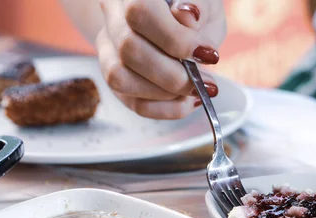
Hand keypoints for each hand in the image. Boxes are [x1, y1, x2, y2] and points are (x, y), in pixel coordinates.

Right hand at [96, 0, 225, 118]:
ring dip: (165, 94)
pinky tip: (186, 102)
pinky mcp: (115, 78)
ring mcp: (108, 49)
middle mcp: (112, 16)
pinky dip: (165, 109)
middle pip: (128, 49)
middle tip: (205, 81)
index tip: (207, 54)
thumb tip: (188, 15)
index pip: (140, 11)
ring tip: (196, 90)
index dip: (175, 39)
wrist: (176, 24)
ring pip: (120, 78)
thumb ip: (201, 7)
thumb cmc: (195, 13)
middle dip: (174, 75)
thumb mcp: (207, 4)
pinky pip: (132, 102)